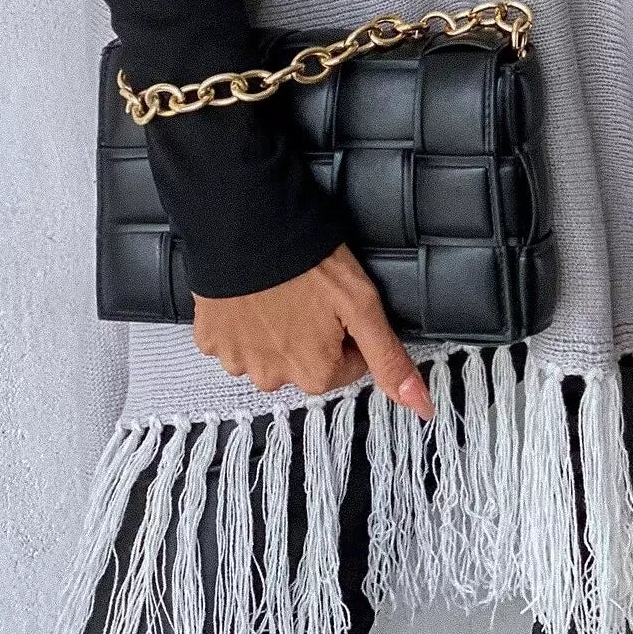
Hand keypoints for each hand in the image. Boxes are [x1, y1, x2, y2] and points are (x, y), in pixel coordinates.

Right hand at [191, 243, 434, 418]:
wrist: (247, 225)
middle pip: (305, 363)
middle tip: (309, 294)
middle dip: (311, 336)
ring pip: (267, 355)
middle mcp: (273, 378)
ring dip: (274, 332)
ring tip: (280, 292)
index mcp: (314, 374)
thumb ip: (389, 358)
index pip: (347, 364)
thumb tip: (423, 408)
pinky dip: (241, 323)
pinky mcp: (209, 338)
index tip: (340, 303)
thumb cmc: (311, 263)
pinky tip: (250, 296)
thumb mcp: (362, 305)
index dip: (349, 332)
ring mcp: (236, 360)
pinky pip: (232, 340)